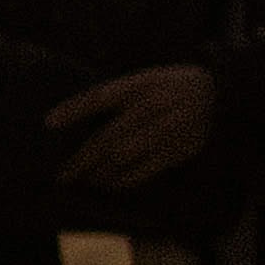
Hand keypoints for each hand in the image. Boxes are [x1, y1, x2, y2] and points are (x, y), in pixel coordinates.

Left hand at [47, 65, 217, 191]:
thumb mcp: (146, 79)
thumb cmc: (172, 87)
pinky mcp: (177, 149)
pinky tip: (109, 185)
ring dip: (98, 173)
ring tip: (82, 182)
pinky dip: (123, 180)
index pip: (98, 97)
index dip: (73, 109)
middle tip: (62, 175)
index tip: (48, 123)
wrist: (216, 94)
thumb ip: (119, 96)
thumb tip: (80, 116)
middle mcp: (149, 106)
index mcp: (138, 85)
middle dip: (81, 159)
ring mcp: (163, 129)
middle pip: (106, 136)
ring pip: (121, 157)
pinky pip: (144, 170)